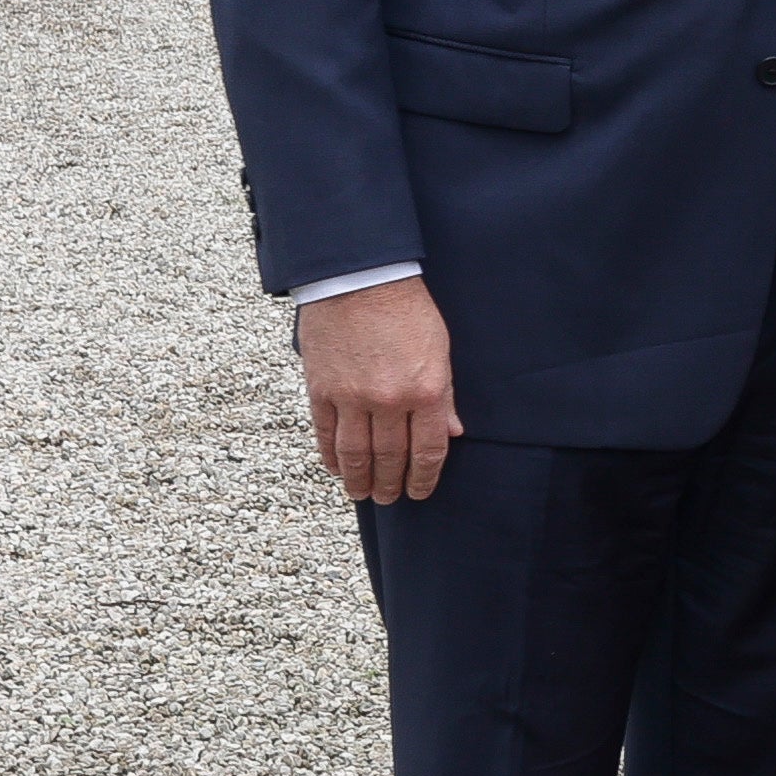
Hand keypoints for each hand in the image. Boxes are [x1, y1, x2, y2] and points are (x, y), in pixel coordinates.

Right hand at [293, 278, 461, 502]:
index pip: (428, 452)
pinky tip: (336, 468)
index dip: (423, 479)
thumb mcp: (440, 349)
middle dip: (391, 485)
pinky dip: (330, 456)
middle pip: (390, 459)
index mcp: (427, 391)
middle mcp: (390, 401)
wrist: (361, 278)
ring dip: (359, 480)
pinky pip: (326, 434)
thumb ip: (445, 396)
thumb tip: (453, 433)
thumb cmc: (407, 309)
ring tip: (362, 493)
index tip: (419, 492)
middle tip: (389, 498)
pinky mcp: (322, 389)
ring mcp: (353, 397)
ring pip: (355, 455)